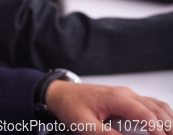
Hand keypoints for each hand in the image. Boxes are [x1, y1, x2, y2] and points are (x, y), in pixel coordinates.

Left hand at [45, 81, 172, 134]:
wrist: (61, 93)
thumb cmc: (71, 105)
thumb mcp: (84, 124)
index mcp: (116, 98)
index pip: (146, 114)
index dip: (159, 130)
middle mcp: (125, 94)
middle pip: (157, 109)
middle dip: (169, 126)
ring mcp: (127, 95)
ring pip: (157, 105)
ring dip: (169, 120)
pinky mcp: (127, 100)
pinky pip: (151, 105)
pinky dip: (163, 115)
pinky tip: (166, 126)